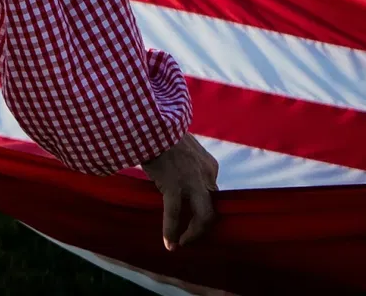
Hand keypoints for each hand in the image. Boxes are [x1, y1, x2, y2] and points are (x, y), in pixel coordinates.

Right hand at [141, 134, 218, 250]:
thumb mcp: (183, 147)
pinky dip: (171, 231)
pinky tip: (168, 244)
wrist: (152, 122)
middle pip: (212, 210)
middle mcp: (206, 176)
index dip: (202, 207)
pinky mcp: (174, 186)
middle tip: (191, 237)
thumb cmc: (162, 131)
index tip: (192, 215)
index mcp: (210, 166)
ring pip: (202, 217)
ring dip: (192, 234)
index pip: (212, 193)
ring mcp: (191, 182)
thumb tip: (176, 173)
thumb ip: (187, 162)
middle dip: (202, 227)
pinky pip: (174, 214)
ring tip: (182, 244)